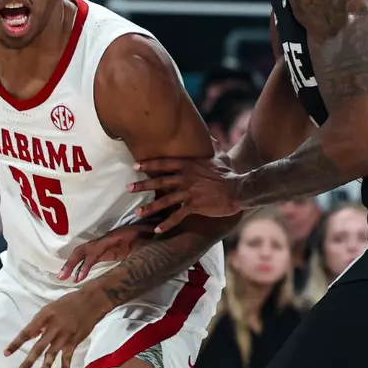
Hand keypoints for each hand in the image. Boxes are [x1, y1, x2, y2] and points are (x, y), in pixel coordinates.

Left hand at [6, 289, 107, 367]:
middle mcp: (53, 328)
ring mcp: (64, 336)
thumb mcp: (50, 308)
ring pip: (52, 354)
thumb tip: (30, 336)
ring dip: (45, 367)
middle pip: (38, 347)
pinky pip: (68, 357)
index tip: (6, 353)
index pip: (26, 332)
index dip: (16, 343)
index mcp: (44, 317)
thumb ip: (39, 323)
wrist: (91, 301)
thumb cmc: (68, 303)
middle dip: (27, 362)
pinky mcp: (74, 341)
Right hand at [59, 222, 152, 282]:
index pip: (95, 250)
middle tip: (62, 276)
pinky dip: (82, 268)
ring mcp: (103, 247)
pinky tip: (77, 279)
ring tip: (62, 278)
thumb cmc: (149, 231)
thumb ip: (146, 234)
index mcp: (113, 238)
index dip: (86, 263)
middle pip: (82, 250)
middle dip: (71, 263)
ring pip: (83, 254)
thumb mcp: (148, 233)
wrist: (150, 229)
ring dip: (72, 265)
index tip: (79, 276)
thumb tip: (150, 233)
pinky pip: (89, 259)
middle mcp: (104, 242)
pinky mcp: (105, 252)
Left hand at [129, 156, 243, 233]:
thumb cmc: (230, 173)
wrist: (239, 189)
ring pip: (164, 200)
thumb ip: (212, 147)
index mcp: (189, 165)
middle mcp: (186, 177)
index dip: (149, 165)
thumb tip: (211, 137)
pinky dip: (166, 224)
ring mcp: (189, 192)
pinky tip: (157, 230)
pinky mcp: (194, 206)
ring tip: (137, 213)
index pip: (164, 163)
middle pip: (159, 181)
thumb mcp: (220, 156)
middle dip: (142, 185)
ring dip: (150, 207)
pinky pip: (177, 216)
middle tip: (128, 188)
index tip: (135, 167)